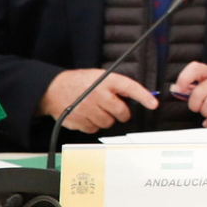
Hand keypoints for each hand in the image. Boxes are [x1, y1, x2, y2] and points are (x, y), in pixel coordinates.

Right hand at [39, 69, 157, 132]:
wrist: (53, 89)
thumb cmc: (80, 83)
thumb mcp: (99, 77)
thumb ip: (116, 86)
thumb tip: (135, 98)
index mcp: (105, 81)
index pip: (130, 87)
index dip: (144, 96)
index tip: (153, 104)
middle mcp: (98, 94)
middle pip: (121, 111)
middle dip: (122, 114)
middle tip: (118, 111)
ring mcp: (87, 108)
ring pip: (108, 123)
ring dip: (107, 119)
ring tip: (97, 110)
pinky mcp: (79, 120)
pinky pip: (94, 129)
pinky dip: (93, 125)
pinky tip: (87, 116)